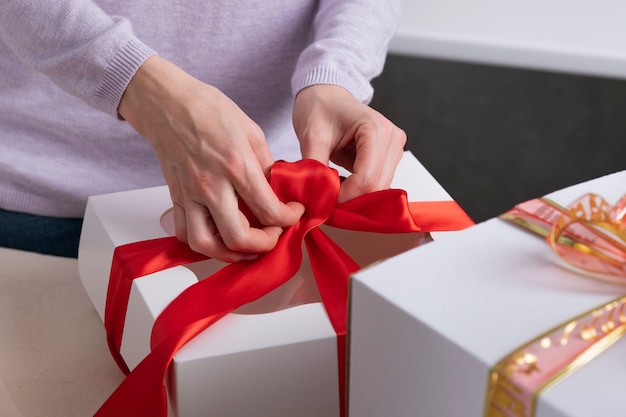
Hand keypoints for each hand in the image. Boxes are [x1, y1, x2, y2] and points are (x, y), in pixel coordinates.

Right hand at [118, 56, 303, 261]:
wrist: (166, 103)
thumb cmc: (208, 110)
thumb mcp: (251, 131)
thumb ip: (266, 165)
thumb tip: (278, 189)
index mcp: (236, 165)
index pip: (268, 209)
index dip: (289, 218)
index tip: (293, 212)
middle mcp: (211, 185)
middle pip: (238, 237)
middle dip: (263, 244)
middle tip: (274, 233)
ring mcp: (189, 194)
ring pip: (206, 244)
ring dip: (231, 254)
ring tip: (247, 246)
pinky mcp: (175, 198)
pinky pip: (184, 233)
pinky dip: (202, 244)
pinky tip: (218, 236)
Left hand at [292, 84, 406, 202]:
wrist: (326, 95)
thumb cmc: (319, 108)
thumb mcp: (311, 136)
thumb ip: (315, 168)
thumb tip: (316, 197)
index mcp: (375, 129)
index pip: (367, 179)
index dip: (345, 197)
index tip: (322, 202)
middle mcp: (392, 139)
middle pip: (377, 187)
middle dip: (350, 200)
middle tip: (325, 202)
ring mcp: (394, 149)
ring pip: (379, 189)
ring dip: (355, 197)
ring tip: (331, 190)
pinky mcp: (390, 157)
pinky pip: (378, 184)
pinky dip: (359, 191)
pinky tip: (341, 185)